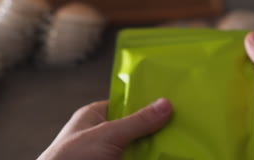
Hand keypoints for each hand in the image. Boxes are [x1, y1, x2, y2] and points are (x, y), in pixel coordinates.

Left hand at [38, 98, 171, 159]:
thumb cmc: (71, 159)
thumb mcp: (106, 135)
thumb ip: (136, 121)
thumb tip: (164, 104)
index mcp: (95, 117)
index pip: (125, 103)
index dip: (146, 101)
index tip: (170, 99)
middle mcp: (104, 135)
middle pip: (137, 127)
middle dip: (156, 126)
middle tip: (182, 120)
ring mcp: (111, 155)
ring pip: (141, 147)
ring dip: (158, 146)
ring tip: (183, 138)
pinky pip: (139, 159)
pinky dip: (153, 158)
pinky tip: (171, 154)